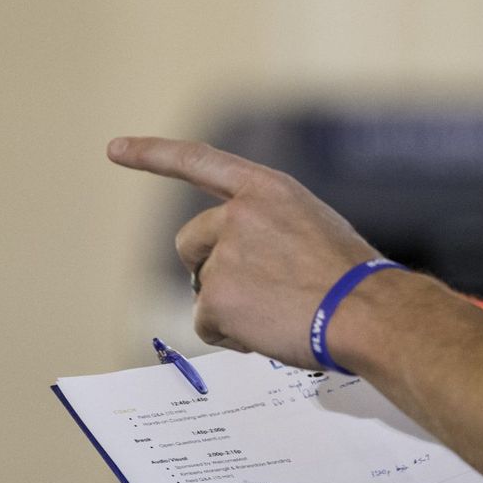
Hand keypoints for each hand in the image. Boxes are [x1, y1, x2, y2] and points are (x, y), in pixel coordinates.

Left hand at [108, 136, 380, 365]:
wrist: (368, 312)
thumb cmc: (351, 276)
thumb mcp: (313, 225)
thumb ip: (270, 228)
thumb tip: (244, 264)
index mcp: (267, 189)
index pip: (198, 161)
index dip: (152, 153)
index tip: (115, 148)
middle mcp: (239, 214)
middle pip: (190, 243)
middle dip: (208, 269)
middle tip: (257, 292)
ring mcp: (225, 255)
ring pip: (203, 289)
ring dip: (231, 306)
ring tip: (281, 312)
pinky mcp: (217, 296)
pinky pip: (207, 323)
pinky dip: (232, 334)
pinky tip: (270, 331)